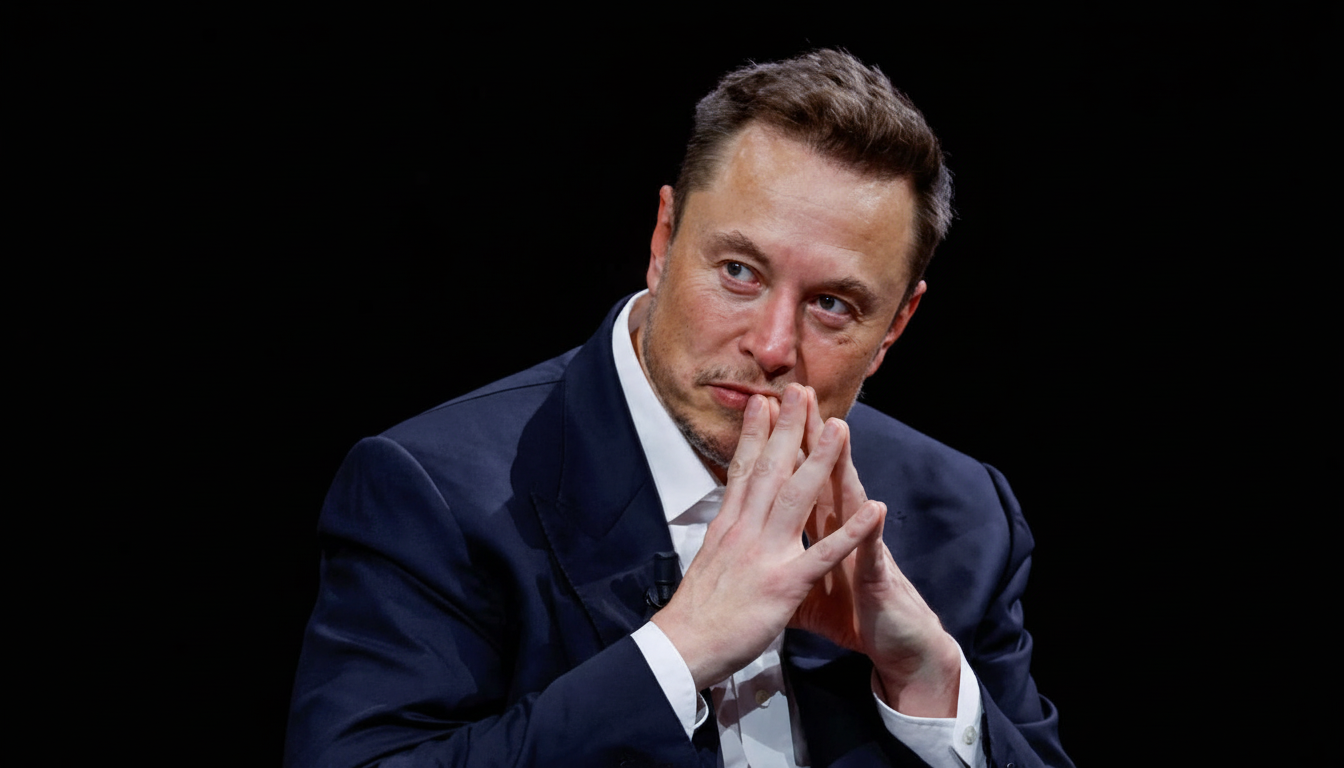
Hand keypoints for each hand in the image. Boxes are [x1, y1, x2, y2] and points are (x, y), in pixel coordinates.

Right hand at [650, 384, 884, 689]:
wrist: (683, 648)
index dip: (754, 434)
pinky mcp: (784, 583)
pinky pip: (825, 553)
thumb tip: (723, 524)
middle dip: (788, 427)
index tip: (764, 403)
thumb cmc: (694, 615)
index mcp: (728, 527)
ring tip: (840, 428)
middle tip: (801, 390)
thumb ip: (722, 540)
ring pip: (797, 495)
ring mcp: (765, 553)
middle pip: (769, 469)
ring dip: (821, 459)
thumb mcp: (706, 563)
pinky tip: (875, 510)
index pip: (743, 470)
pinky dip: (852, 531)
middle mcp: (745, 530)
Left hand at [791, 389, 961, 717]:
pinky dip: (871, 533)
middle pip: (821, 474)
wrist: (893, 643)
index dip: (777, 447)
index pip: (794, 480)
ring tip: (839, 428)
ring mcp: (861, 547)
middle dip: (807, 435)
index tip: (761, 410)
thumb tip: (749, 554)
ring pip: (851, 499)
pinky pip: (873, 553)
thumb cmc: (850, 613)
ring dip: (844, 465)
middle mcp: (841, 529)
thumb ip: (780, 561)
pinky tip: (875, 510)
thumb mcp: (803, 588)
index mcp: (817, 529)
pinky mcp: (877, 577)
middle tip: (797, 394)